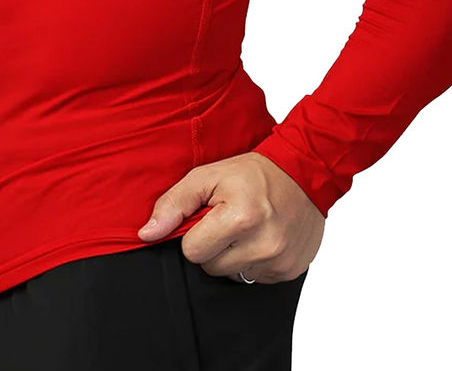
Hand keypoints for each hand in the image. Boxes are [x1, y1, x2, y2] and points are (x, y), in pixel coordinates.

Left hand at [137, 151, 324, 282]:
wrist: (304, 172)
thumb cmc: (253, 173)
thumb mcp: (208, 176)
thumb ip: (175, 203)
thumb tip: (147, 233)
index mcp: (241, 217)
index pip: (192, 252)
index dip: (195, 234)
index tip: (209, 218)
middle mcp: (263, 243)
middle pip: (211, 268)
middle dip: (214, 246)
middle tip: (229, 221)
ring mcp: (279, 260)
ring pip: (233, 276)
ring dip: (235, 256)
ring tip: (247, 228)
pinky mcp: (291, 270)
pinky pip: (256, 279)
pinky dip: (255, 261)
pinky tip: (262, 237)